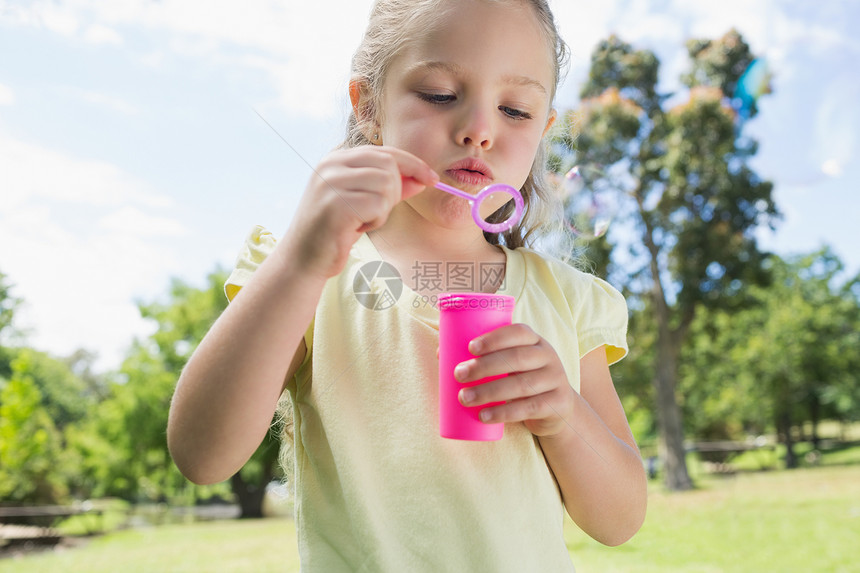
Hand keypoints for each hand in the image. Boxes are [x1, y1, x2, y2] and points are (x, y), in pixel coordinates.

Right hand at [281, 146, 438, 279]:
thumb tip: (422, 178)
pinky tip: (357, 228)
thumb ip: (392, 187)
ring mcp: (332, 182)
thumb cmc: (336, 229)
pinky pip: (378, 206)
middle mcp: (332, 164)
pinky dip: (375, 221)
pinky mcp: (336, 204)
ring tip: (362, 220)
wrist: (305, 257)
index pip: (385, 151)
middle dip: (394, 192)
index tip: (432, 179)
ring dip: (383, 209)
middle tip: (376, 212)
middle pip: (389, 166)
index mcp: (337, 158)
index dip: (413, 164)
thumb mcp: (366, 201)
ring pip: (386, 185)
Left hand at [455, 323, 574, 436]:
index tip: (470, 348)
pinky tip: (484, 416)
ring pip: (521, 385)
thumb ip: (484, 357)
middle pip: (516, 358)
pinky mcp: (557, 405)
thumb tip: (441, 353)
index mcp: (535, 341)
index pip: (518, 332)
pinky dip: (504, 413)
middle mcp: (548, 357)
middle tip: (458, 375)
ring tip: (464, 398)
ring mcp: (555, 381)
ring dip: (489, 392)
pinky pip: (529, 408)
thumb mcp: (511, 365)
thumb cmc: (522, 379)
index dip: (494, 338)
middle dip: (484, 366)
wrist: (557, 410)